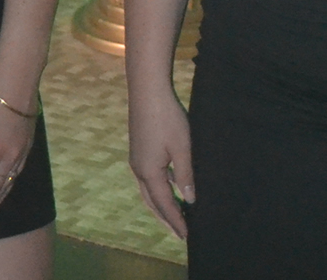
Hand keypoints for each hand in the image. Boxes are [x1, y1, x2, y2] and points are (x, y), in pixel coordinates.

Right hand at [128, 89, 193, 238]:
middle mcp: (138, 170)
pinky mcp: (139, 151)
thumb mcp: (182, 148)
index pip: (164, 204)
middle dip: (166, 219)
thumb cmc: (167, 118)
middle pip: (152, 203)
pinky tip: (170, 187)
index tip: (187, 235)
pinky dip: (158, 190)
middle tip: (179, 233)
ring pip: (148, 191)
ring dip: (161, 205)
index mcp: (149, 173)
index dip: (176, 220)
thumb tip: (189, 199)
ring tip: (174, 216)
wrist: (147, 92)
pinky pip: (149, 179)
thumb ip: (185, 175)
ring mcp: (136, 160)